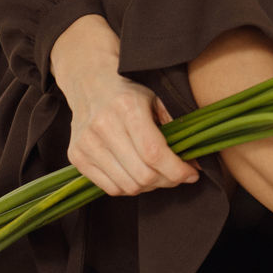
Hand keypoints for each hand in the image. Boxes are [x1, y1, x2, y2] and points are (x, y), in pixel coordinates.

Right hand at [50, 14, 199, 196]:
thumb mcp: (155, 100)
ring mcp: (87, 144)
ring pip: (128, 186)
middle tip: (177, 175)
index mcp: (127, 108)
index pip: (154, 153)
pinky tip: (137, 174)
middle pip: (142, 174)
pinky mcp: (77, 157)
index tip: (192, 174)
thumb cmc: (128, 93)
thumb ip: (174, 128)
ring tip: (158, 175)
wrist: (89, 84)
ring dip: (150, 187)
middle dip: (167, 181)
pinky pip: (110, 188)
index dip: (177, 170)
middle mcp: (103, 127)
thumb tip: (195, 161)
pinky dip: (129, 187)